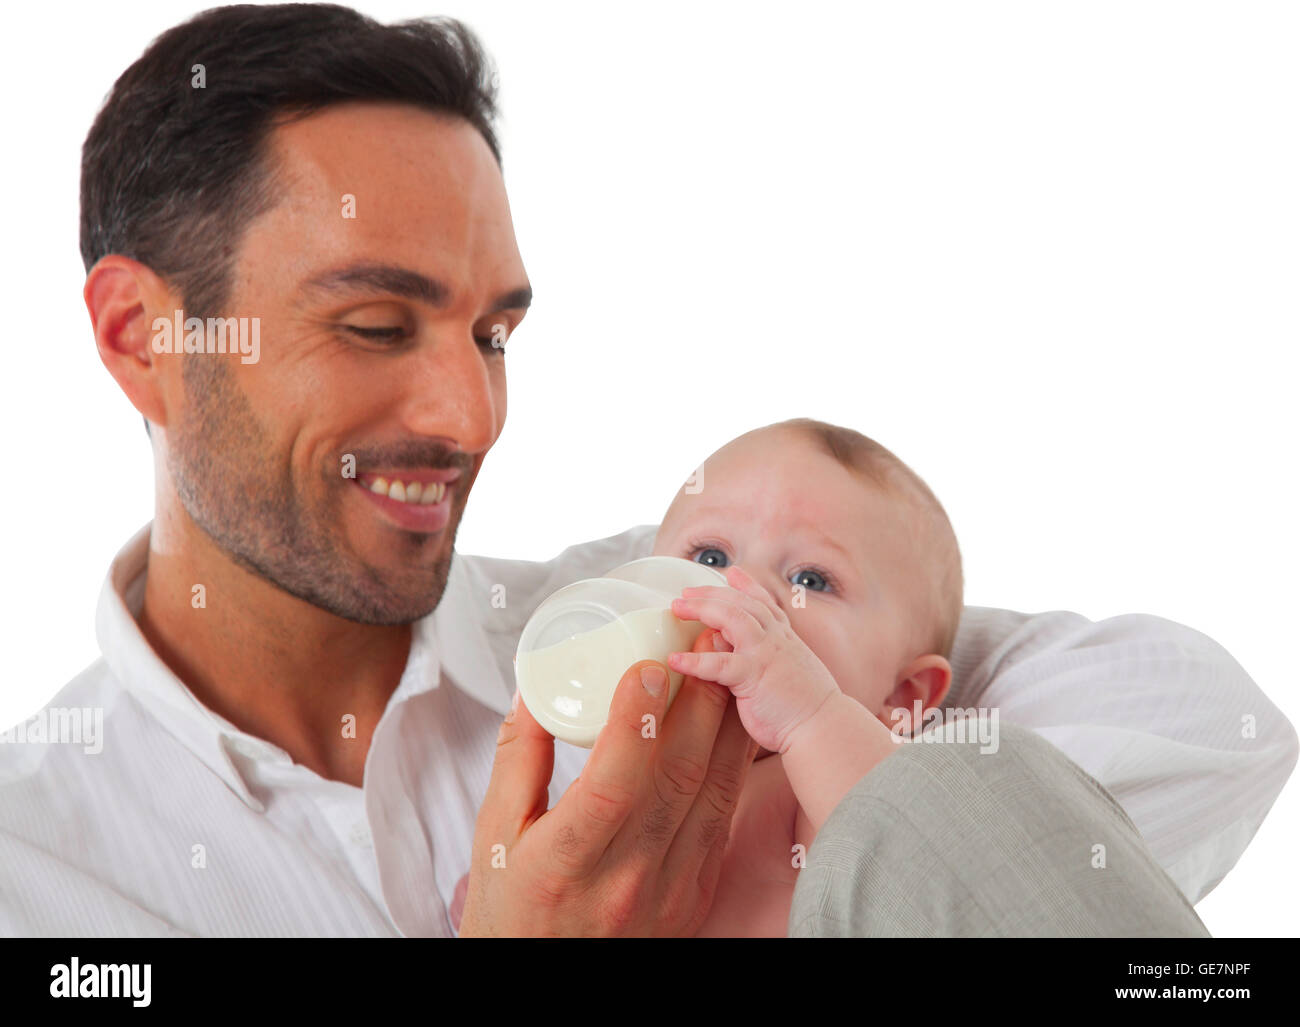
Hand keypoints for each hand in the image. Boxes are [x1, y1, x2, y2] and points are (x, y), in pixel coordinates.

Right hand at [458, 627, 757, 936]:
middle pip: (675, 779)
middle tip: (702, 644)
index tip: (647, 667)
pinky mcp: (694, 895)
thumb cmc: (512, 910)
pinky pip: (721, 821)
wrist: (545, 987)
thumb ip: (516, 758)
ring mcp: (668, 890)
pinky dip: (731, 767)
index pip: (612, 785)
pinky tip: (732, 725)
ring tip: (725, 668)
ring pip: (710, 794)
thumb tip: (534, 686)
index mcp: (565, 863)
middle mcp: (625, 879)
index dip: (634, 723)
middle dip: (696, 702)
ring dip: (723, 725)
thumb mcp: (494, 835)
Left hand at [667, 564, 841, 756]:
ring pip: (730, 617)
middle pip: (740, 602)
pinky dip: (694, 660)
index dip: (747, 586)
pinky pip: (717, 663)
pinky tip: (674, 660)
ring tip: (676, 609)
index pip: (764, 603)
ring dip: (700, 609)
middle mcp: (775, 639)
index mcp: (785, 639)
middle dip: (711, 593)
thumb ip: (778, 662)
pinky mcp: (752, 676)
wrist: (825, 726)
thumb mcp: (797, 674)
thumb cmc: (810, 708)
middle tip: (685, 592)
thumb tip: (766, 665)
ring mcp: (764, 653)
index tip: (731, 572)